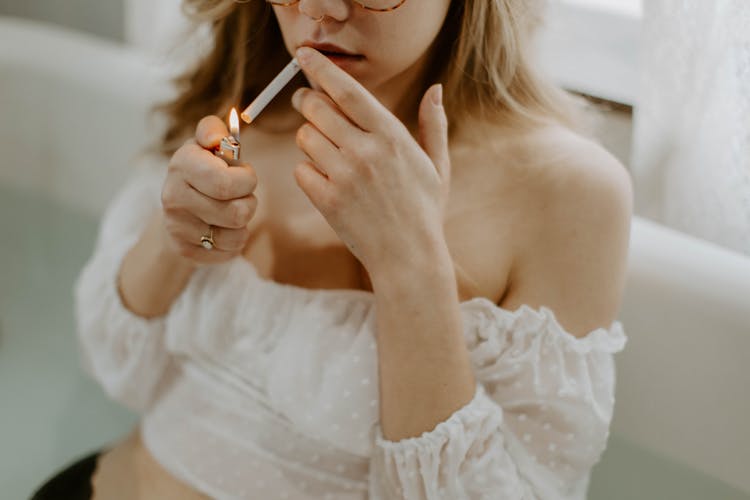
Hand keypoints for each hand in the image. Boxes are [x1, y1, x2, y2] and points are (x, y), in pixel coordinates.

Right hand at [159, 116, 258, 264]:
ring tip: (232, 212)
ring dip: (243, 223)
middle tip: (242, 195)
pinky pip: (229, 252)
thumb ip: (214, 130)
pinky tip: (222, 230)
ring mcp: (177, 226)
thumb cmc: (200, 173)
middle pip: (237, 212)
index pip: (226, 183)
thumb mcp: (204, 145)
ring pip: (236, 234)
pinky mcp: (185, 251)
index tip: (243, 174)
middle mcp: (173, 196)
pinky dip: (234, 242)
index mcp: (182, 164)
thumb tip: (221, 129)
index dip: (246, 180)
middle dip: (249, 202)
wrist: (174, 211)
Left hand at [290, 47, 450, 274]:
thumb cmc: (424, 210)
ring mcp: (344, 176)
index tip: (304, 53)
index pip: (348, 90)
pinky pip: (301, 170)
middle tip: (306, 101)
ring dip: (310, 138)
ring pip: (305, 137)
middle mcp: (365, 151)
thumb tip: (435, 89)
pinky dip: (309, 171)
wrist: (408, 257)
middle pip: (316, 107)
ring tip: (326, 150)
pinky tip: (327, 179)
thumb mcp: (437, 166)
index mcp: (392, 136)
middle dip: (306, 100)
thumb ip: (433, 125)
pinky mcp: (327, 200)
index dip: (321, 68)